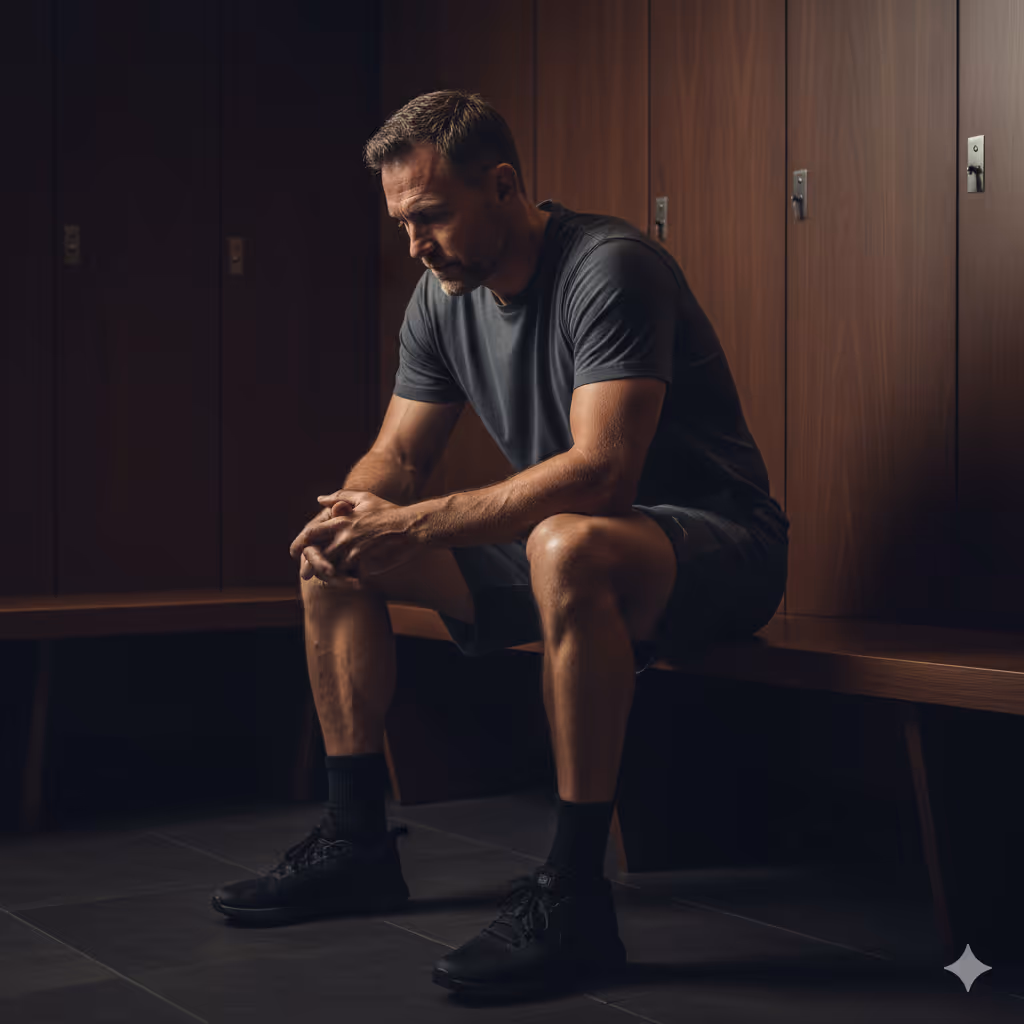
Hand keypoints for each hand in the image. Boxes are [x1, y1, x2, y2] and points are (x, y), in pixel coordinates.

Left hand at [290, 490, 419, 586]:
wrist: (412, 526)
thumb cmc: (389, 511)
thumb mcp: (364, 498)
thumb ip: (340, 496)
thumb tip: (320, 499)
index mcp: (341, 521)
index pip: (310, 533)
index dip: (299, 544)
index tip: (296, 554)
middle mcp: (344, 537)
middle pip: (317, 556)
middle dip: (310, 565)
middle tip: (305, 574)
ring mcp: (355, 553)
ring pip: (331, 568)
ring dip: (328, 575)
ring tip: (327, 579)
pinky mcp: (366, 565)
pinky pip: (350, 576)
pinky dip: (347, 580)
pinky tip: (349, 582)